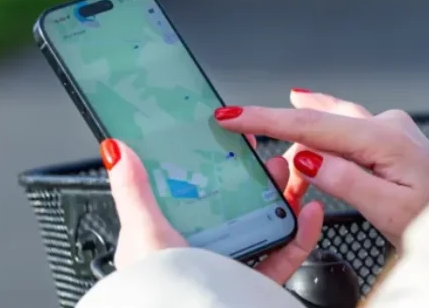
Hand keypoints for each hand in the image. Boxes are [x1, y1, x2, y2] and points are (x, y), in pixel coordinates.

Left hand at [100, 138, 324, 283]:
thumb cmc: (160, 287)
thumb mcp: (144, 234)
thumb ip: (134, 192)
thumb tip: (117, 149)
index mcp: (164, 239)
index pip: (189, 192)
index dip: (210, 165)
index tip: (230, 140)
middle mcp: (198, 253)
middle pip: (233, 206)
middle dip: (255, 178)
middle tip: (267, 155)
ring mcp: (228, 269)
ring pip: (262, 227)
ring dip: (281, 198)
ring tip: (291, 173)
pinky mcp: (253, 286)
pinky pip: (283, 257)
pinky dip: (301, 235)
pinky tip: (310, 213)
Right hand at [213, 91, 428, 244]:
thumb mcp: (389, 209)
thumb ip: (345, 181)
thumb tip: (307, 157)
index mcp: (382, 139)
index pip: (312, 126)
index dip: (266, 121)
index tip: (232, 117)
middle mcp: (384, 125)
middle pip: (315, 123)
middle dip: (277, 133)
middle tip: (244, 141)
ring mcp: (387, 127)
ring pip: (329, 122)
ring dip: (299, 135)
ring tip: (277, 151)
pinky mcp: (388, 135)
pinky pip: (343, 124)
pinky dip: (320, 126)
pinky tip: (307, 107)